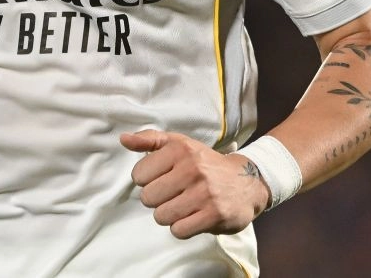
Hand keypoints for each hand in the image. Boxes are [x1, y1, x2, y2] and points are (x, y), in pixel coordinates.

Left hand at [120, 130, 269, 238]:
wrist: (247, 182)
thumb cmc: (205, 164)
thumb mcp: (179, 144)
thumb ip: (149, 140)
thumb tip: (123, 139)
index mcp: (180, 148)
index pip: (139, 174)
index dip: (147, 180)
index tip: (161, 178)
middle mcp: (192, 168)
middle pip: (148, 197)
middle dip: (157, 200)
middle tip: (172, 194)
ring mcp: (205, 192)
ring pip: (161, 216)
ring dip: (168, 215)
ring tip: (182, 206)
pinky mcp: (215, 215)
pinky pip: (179, 230)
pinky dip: (182, 228)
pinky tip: (192, 217)